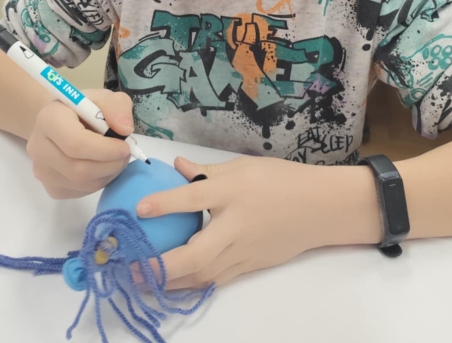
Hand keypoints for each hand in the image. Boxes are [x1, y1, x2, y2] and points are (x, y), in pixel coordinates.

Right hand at [27, 89, 133, 198]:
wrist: (62, 123)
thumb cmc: (84, 108)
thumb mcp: (104, 97)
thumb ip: (117, 106)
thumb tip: (125, 129)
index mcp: (48, 119)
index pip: (75, 143)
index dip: (105, 149)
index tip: (125, 146)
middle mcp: (38, 148)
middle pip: (78, 169)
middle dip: (110, 164)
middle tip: (126, 154)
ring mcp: (43, 172)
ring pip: (83, 184)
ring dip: (108, 174)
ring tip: (116, 158)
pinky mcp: (51, 188)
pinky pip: (81, 192)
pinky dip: (100, 182)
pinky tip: (103, 166)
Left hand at [136, 155, 379, 287]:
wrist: (320, 209)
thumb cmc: (280, 180)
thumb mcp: (242, 165)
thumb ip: (205, 171)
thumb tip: (175, 166)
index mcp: (234, 191)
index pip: (195, 198)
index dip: (165, 204)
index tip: (139, 210)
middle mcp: (236, 225)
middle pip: (196, 253)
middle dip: (161, 265)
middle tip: (132, 267)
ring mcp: (244, 251)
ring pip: (203, 275)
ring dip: (170, 282)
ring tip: (142, 282)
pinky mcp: (249, 267)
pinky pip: (216, 280)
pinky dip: (191, 285)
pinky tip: (171, 285)